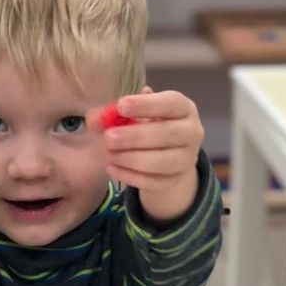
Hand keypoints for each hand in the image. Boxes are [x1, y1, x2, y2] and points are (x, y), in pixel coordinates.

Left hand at [89, 87, 203, 220]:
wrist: (168, 155)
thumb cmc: (151, 125)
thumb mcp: (137, 114)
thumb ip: (117, 113)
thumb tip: (93, 118)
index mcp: (184, 108)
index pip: (171, 103)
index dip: (147, 105)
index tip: (121, 106)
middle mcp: (192, 132)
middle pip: (168, 134)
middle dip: (136, 136)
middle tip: (109, 138)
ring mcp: (186, 159)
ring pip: (162, 162)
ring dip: (131, 158)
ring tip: (109, 154)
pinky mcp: (174, 180)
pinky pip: (153, 181)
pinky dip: (130, 176)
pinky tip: (112, 168)